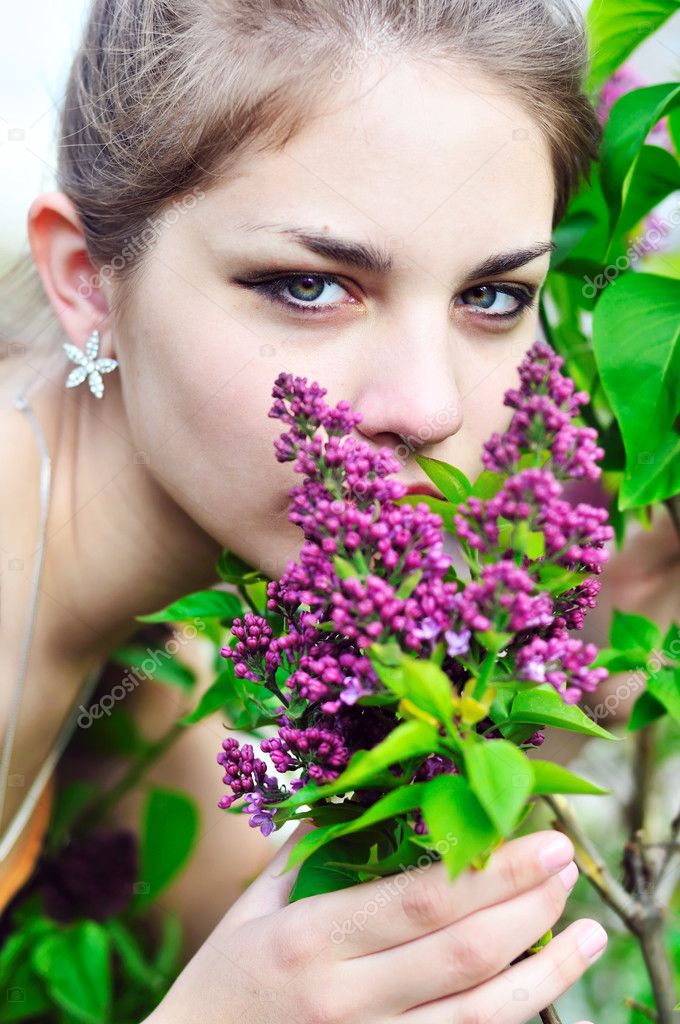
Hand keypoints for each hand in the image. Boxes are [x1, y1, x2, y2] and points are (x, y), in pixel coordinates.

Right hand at [146, 822, 605, 1023]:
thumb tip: (369, 784)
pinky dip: (511, 1015)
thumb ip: (312, 845)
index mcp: (310, 940)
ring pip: (482, 1017)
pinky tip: (539, 982)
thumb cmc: (223, 980)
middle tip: (568, 866)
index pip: (423, 900)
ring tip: (587, 934)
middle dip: (531, 907)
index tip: (542, 838)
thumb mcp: (256, 905)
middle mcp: (346, 1002)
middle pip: (465, 955)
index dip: (495, 870)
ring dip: (546, 972)